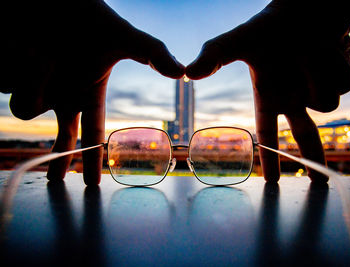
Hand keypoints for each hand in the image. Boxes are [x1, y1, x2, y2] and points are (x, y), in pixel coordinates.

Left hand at [0, 1, 183, 184]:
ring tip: (40, 51)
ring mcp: (36, 87)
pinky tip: (23, 48)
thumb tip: (183, 73)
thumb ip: (154, 54)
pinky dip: (14, 68)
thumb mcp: (126, 37)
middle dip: (56, 160)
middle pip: (59, 138)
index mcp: (89, 93)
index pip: (92, 134)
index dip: (92, 159)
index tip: (92, 184)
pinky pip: (6, 88)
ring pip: (25, 107)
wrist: (60, 0)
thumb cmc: (93, 16)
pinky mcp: (13, 77)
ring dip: (33, 81)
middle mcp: (63, 95)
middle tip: (55, 182)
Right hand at [186, 0, 349, 182]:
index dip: (269, 159)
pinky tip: (327, 46)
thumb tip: (187, 73)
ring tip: (308, 50)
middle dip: (313, 156)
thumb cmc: (269, 24)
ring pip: (328, 103)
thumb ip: (213, 55)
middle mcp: (294, 98)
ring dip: (317, 74)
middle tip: (317, 182)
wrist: (306, 5)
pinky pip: (344, 84)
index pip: (268, 134)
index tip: (271, 183)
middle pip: (307, 136)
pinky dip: (334, 62)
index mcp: (270, 96)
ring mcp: (318, 89)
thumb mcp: (238, 39)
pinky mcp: (341, 77)